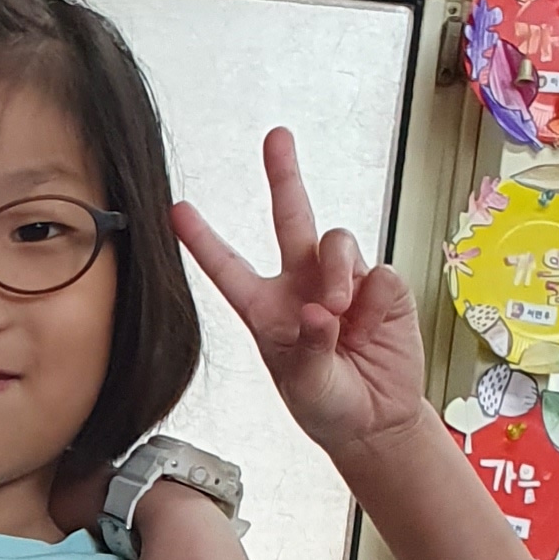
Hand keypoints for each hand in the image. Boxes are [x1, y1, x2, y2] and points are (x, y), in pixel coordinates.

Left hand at [175, 129, 431, 461]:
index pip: (230, 268)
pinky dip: (370, 297)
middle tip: (276, 138)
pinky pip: (377, 273)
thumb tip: (319, 309)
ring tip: (336, 311)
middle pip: (291, 218)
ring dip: (335, 271)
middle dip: (284, 176)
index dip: (204, 240)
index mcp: (267, 309)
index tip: (176, 210)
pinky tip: (367, 325)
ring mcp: (344, 282)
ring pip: (335, 242)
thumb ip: (308, 348)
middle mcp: (302, 285)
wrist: (376, 421)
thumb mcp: (306, 385)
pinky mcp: (382, 289)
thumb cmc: (329, 405)